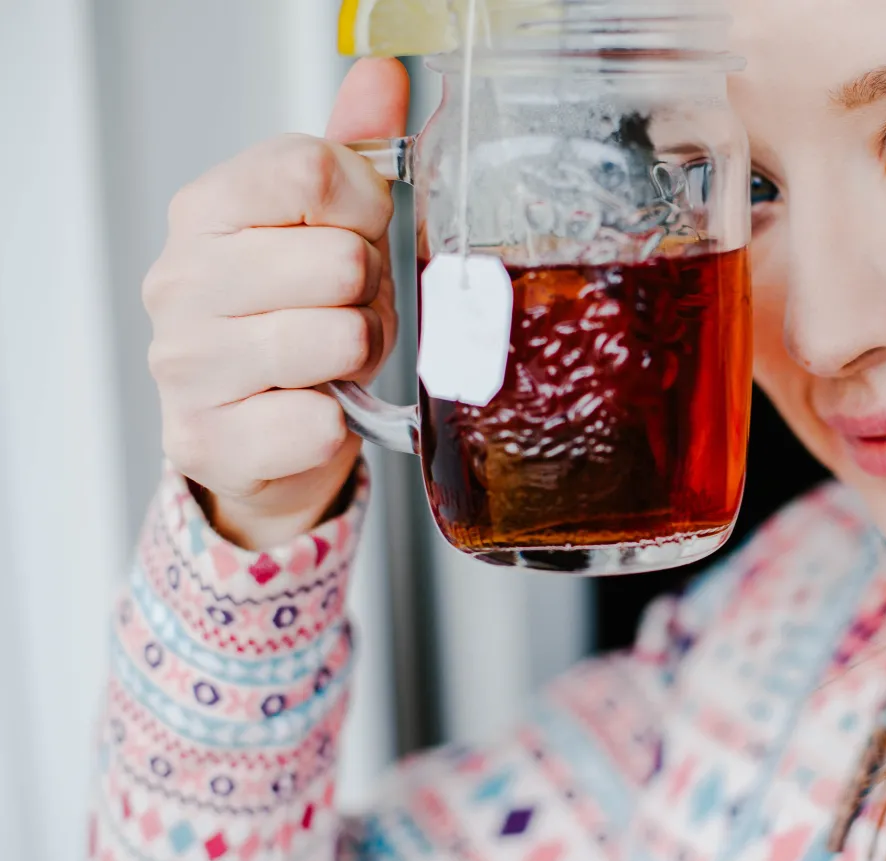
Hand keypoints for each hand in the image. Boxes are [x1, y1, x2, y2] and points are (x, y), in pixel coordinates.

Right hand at [144, 59, 409, 550]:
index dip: (367, 209)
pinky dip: (339, 422)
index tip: (358, 236)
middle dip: (371, 294)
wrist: (264, 437)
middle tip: (345, 313)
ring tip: (334, 360)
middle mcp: (180, 280)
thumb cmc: (303, 320)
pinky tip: (311, 410)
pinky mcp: (207, 440)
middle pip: (341, 259)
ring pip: (340, 337)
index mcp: (208, 210)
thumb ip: (355, 151)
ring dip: (361, 354)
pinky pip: (321, 421)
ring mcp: (185, 364)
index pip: (314, 170)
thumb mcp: (332, 227)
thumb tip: (383, 75)